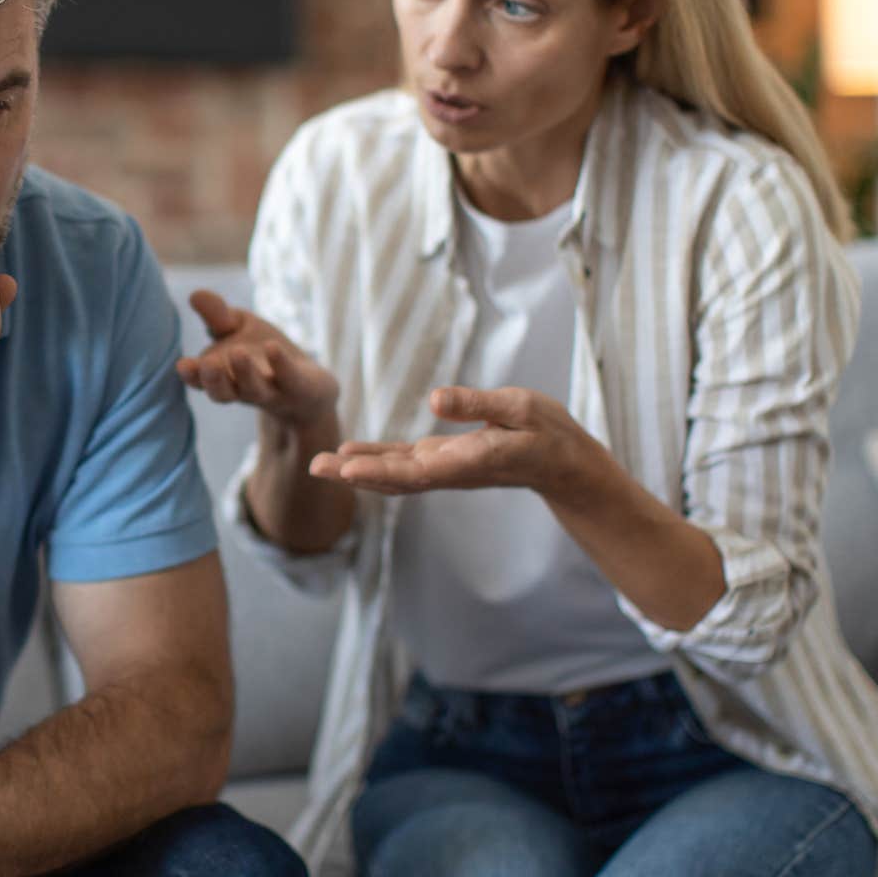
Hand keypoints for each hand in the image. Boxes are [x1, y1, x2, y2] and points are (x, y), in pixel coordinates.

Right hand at [174, 290, 337, 426]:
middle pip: (224, 392)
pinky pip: (289, 379)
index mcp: (224, 377)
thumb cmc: (264, 355)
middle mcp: (244, 389)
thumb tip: (195, 294)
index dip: (192, 375)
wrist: (309, 387)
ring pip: (255, 389)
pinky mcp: (300, 387)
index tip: (182, 365)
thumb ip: (217, 316)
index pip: (202, 381)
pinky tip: (272, 347)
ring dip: (245, 372)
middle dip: (214, 379)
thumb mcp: (240, 328)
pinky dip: (280, 364)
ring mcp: (272, 391)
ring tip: (237, 352)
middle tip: (208, 364)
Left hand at [308, 386, 601, 499]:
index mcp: (471, 460)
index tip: (348, 470)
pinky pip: (402, 466)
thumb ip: (478, 404)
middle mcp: (452, 470)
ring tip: (318, 464)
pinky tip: (348, 456)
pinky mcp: (443, 461)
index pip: (420, 470)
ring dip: (356, 471)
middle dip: (355, 474)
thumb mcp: (520, 408)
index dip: (382, 470)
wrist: (563, 464)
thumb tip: (434, 398)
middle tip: (314, 467)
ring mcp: (445, 469)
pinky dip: (373, 463)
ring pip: (394, 475)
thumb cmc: (547, 433)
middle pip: (396, 478)